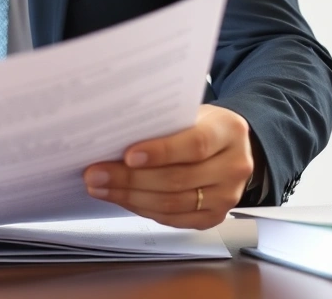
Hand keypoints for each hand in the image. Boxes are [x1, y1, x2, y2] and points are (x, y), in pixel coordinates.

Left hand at [83, 104, 253, 229]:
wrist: (227, 146)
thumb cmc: (198, 124)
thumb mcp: (188, 113)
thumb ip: (161, 124)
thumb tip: (112, 137)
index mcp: (228, 131)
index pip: (195, 144)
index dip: (160, 152)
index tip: (127, 155)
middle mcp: (234, 166)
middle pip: (178, 179)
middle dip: (130, 178)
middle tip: (96, 174)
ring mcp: (227, 196)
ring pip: (172, 203)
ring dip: (130, 197)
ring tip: (99, 187)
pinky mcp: (214, 216)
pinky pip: (173, 219)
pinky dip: (142, 209)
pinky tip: (120, 198)